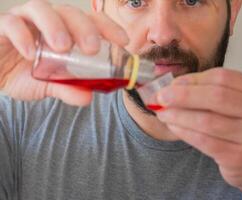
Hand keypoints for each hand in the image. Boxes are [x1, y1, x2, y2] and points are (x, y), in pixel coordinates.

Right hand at [0, 0, 127, 105]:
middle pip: (69, 12)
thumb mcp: (49, 85)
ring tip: (62, 47)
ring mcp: (24, 21)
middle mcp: (46, 22)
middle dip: (84, 28)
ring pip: (41, 9)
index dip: (107, 27)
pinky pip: (11, 22)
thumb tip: (87, 97)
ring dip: (54, 26)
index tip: (123, 40)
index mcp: (64, 32)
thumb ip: (67, 88)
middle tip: (92, 48)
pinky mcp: (1, 27)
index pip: (89, 22)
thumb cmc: (23, 74)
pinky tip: (30, 52)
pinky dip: (22, 35)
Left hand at [156, 68, 241, 197]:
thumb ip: (208, 93)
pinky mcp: (239, 156)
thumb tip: (172, 88)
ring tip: (162, 113)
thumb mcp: (236, 104)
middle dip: (182, 95)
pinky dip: (183, 131)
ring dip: (178, 115)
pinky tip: (173, 126)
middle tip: (160, 97)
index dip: (192, 80)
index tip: (171, 85)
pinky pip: (203, 140)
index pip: (221, 77)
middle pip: (215, 96)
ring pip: (206, 120)